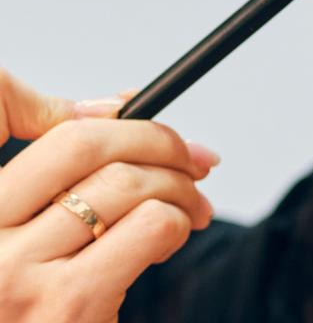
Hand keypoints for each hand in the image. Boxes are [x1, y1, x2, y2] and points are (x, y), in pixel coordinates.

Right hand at [0, 69, 216, 322]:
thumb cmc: (44, 308)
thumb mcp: (33, 241)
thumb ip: (63, 183)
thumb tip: (127, 109)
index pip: (50, 132)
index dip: (122, 120)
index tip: (150, 121)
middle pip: (89, 146)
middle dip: (158, 141)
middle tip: (193, 161)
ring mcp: (21, 274)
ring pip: (127, 183)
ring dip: (180, 186)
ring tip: (191, 206)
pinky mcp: (70, 303)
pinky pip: (150, 226)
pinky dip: (178, 221)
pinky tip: (171, 238)